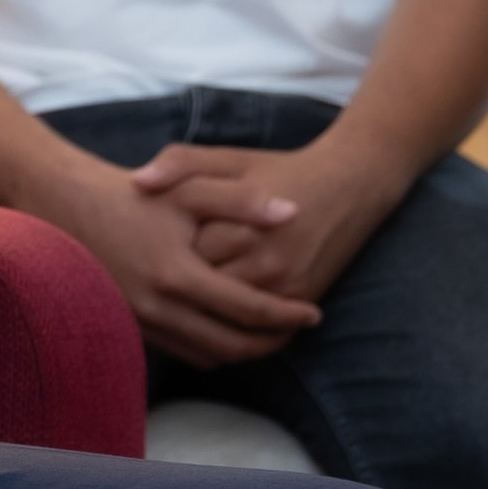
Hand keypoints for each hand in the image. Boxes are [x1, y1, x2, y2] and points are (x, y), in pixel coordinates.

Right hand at [25, 150, 325, 367]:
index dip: (287, 315)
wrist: (66, 207)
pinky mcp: (131, 327)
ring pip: (207, 356)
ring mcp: (141, 322)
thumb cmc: (132, 194)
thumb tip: (293, 214)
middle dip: (272, 342)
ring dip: (243, 350)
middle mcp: (158, 308)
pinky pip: (183, 352)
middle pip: (231, 346)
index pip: (247, 309)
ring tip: (271, 332)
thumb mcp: (189, 188)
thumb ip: (242, 201)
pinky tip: (229, 328)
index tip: (313, 314)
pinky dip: (213, 348)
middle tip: (298, 330)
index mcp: (178, 274)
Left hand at [128, 139, 406, 307]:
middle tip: (156, 286)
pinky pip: (261, 330)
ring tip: (176, 307)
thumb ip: (180, 163)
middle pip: (202, 294)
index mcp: (237, 225)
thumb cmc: (279, 169)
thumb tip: (137, 182)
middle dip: (177, 293)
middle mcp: (263, 262)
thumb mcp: (229, 158)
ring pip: (228, 319)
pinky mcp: (303, 300)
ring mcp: (285, 286)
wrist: (350, 184)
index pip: (181, 258)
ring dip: (201, 317)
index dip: (158, 259)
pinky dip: (235, 330)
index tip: (145, 253)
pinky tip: (212, 322)